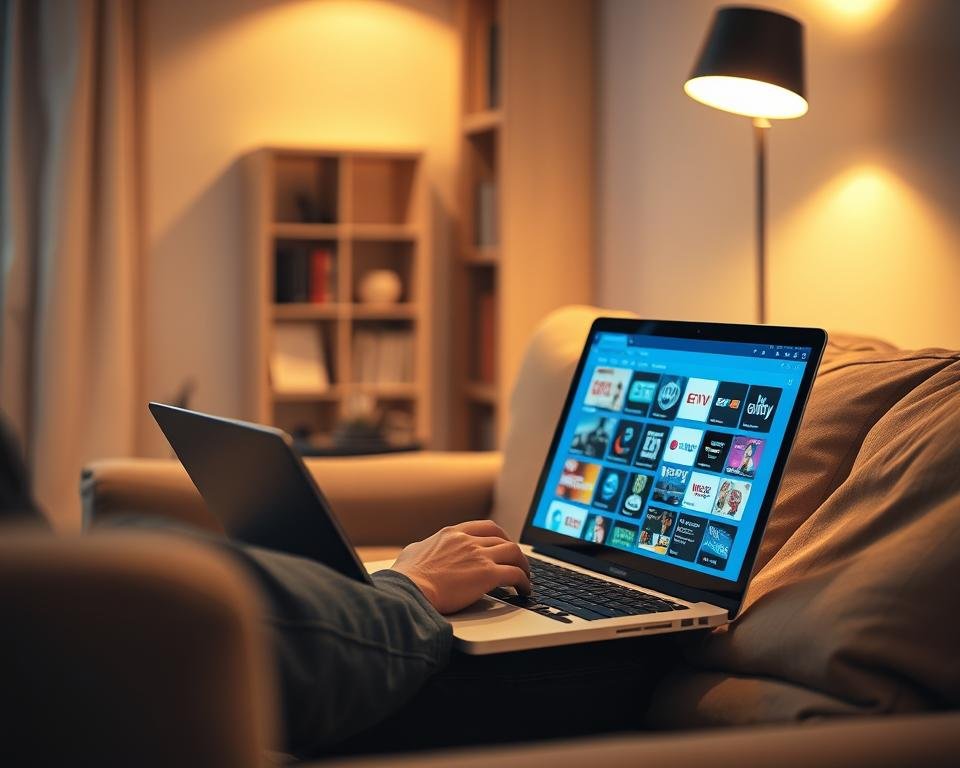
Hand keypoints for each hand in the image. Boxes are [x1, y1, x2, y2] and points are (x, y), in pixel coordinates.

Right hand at [391, 520, 530, 613]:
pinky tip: (524, 590)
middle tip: (518, 562)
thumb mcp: (412, 552)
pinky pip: (515, 574)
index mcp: (452, 533)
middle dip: (513, 551)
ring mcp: (479, 556)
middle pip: (502, 539)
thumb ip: (423, 547)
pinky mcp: (487, 575)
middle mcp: (468, 540)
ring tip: (525, 577)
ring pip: (514, 552)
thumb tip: (420, 549)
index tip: (503, 545)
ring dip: (523, 565)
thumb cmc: (406, 578)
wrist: (409, 592)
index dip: (500, 536)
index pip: (486, 527)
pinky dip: (524, 581)